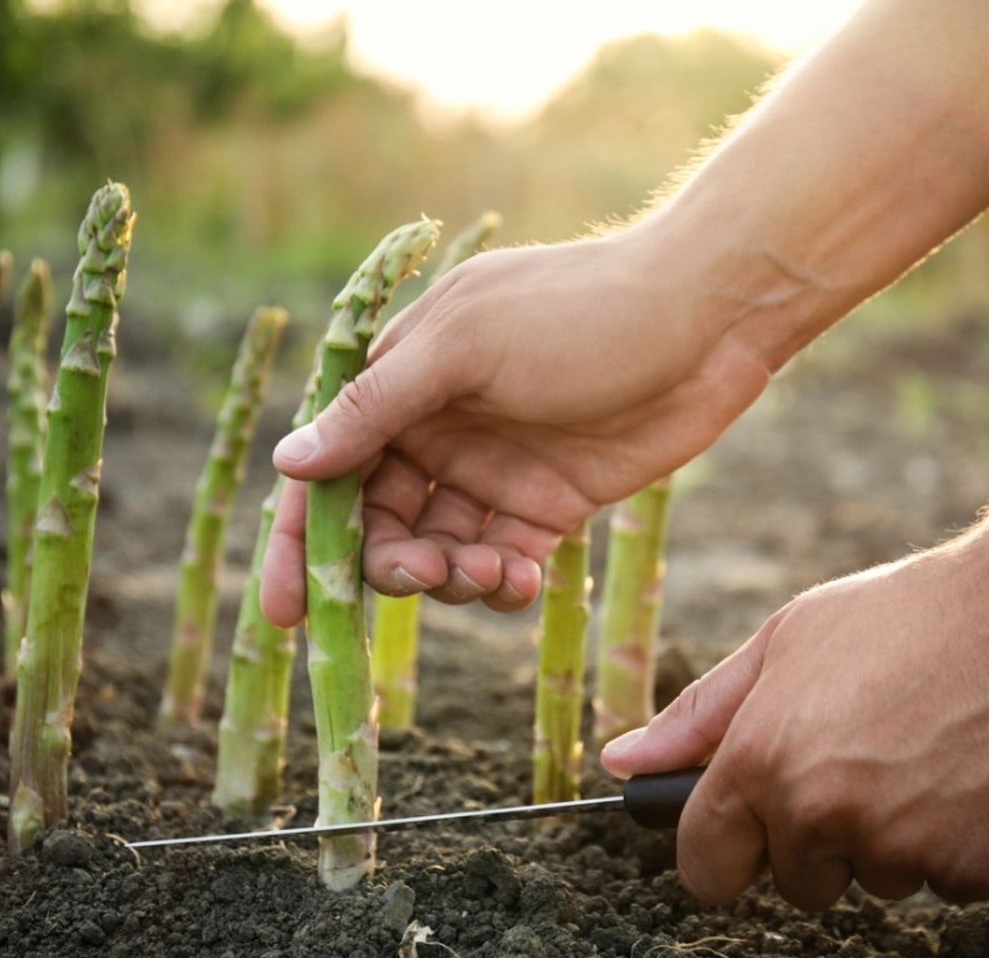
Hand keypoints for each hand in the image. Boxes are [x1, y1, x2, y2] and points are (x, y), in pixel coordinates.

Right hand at [260, 224, 774, 624]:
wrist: (706, 319)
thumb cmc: (580, 312)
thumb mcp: (467, 347)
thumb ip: (378, 407)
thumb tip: (287, 462)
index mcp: (404, 381)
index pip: (330, 469)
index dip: (300, 542)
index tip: (283, 614)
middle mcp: (438, 430)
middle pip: (381, 523)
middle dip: (389, 563)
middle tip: (425, 574)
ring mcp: (494, 470)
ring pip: (440, 550)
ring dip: (449, 576)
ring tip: (487, 569)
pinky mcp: (548, 503)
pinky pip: (501, 560)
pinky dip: (499, 582)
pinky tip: (516, 578)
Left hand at [602, 530, 988, 909]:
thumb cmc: (910, 612)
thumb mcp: (788, 640)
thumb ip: (699, 714)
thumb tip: (621, 762)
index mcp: (765, 760)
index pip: (705, 868)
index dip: (720, 852)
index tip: (744, 837)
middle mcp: (827, 815)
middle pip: (796, 882)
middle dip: (819, 836)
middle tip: (864, 753)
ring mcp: (909, 848)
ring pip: (877, 878)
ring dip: (894, 834)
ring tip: (929, 746)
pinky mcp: (983, 868)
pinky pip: (948, 880)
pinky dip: (959, 839)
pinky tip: (976, 768)